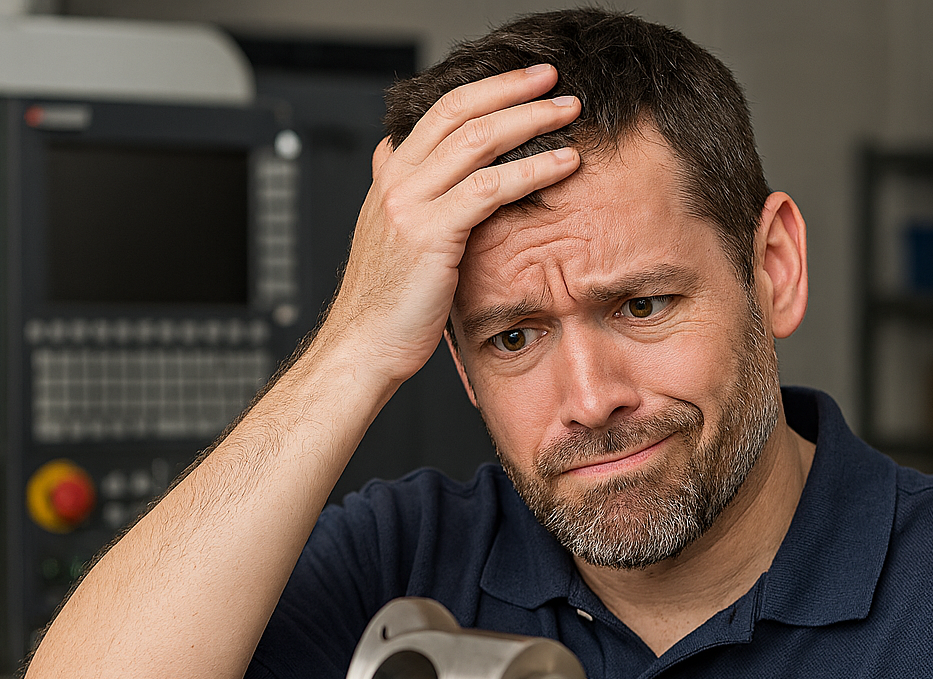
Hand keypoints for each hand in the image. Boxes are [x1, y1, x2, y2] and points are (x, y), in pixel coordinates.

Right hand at [320, 65, 581, 389]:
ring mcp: (410, 205)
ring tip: (568, 113)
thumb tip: (417, 167)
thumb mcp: (394, 238)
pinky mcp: (430, 234)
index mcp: (391, 177)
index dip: (487, 87)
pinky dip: (533, 169)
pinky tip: (563, 163)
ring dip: (530, 120)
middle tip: (553, 79)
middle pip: (460, 112)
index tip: (526, 80)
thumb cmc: (387, 304)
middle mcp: (397, 182)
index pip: (441, 110)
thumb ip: (409, 198)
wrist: (364, 346)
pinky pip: (489, 188)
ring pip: (477, 141)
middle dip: (512, 89)